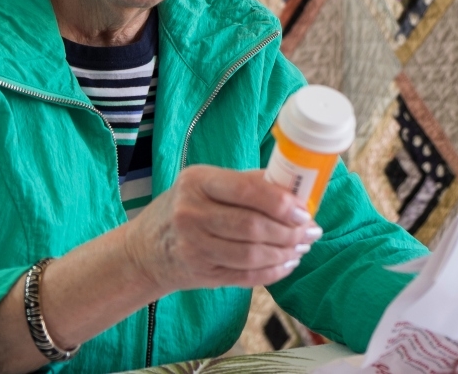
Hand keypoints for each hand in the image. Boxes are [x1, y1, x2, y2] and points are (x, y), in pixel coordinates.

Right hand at [122, 166, 322, 291]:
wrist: (145, 249)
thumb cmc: (184, 208)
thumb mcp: (206, 184)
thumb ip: (248, 182)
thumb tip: (295, 189)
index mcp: (197, 181)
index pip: (248, 190)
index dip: (282, 203)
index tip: (305, 210)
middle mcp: (191, 213)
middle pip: (253, 226)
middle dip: (290, 232)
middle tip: (311, 231)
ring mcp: (194, 247)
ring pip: (252, 254)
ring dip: (286, 253)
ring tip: (302, 247)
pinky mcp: (201, 274)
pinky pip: (246, 276)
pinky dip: (273, 272)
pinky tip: (287, 263)